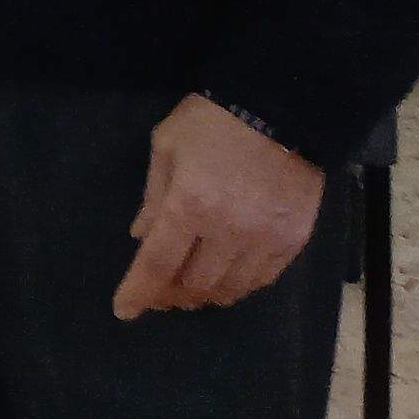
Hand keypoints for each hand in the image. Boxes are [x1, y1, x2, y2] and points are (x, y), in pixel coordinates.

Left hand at [112, 95, 325, 318]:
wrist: (281, 108)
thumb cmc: (213, 122)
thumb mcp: (167, 147)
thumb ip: (153, 197)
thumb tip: (141, 237)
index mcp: (190, 204)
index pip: (157, 263)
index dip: (138, 291)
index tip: (124, 310)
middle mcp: (229, 230)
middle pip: (194, 283)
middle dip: (170, 294)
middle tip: (159, 292)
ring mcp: (266, 239)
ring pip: (230, 288)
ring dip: (205, 295)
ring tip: (190, 290)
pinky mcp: (294, 240)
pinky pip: (263, 279)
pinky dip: (240, 286)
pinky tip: (227, 279)